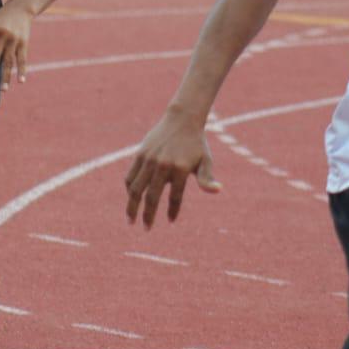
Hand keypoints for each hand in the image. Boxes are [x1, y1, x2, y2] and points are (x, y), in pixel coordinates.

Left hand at [0, 2, 32, 89]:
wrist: (20, 8)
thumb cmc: (1, 21)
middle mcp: (1, 34)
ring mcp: (13, 39)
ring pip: (8, 61)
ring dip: (6, 76)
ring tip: (3, 90)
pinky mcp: (24, 42)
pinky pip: (22, 59)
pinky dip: (21, 70)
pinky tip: (21, 81)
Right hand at [124, 111, 221, 228]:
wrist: (182, 119)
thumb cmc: (196, 144)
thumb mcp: (206, 160)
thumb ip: (207, 178)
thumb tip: (218, 190)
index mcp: (180, 169)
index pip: (175, 197)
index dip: (173, 211)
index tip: (171, 221)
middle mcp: (163, 165)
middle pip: (151, 197)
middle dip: (148, 215)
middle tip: (147, 228)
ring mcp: (149, 160)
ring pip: (136, 189)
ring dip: (132, 206)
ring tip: (131, 219)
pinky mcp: (140, 154)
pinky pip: (131, 176)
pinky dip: (130, 189)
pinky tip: (131, 198)